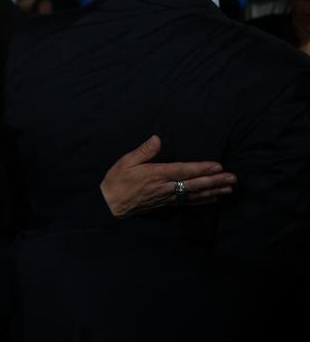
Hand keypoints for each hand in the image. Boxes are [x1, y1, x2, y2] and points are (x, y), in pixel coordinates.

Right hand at [100, 135, 236, 217]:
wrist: (111, 204)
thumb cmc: (117, 180)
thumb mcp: (125, 162)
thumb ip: (143, 151)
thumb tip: (157, 139)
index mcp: (157, 174)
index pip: (183, 171)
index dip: (201, 169)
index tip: (218, 166)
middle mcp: (165, 187)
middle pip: (194, 184)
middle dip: (215, 181)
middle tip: (233, 178)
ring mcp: (167, 197)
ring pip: (195, 194)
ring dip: (213, 191)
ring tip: (229, 188)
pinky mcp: (166, 204)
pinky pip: (188, 202)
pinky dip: (203, 200)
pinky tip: (213, 198)